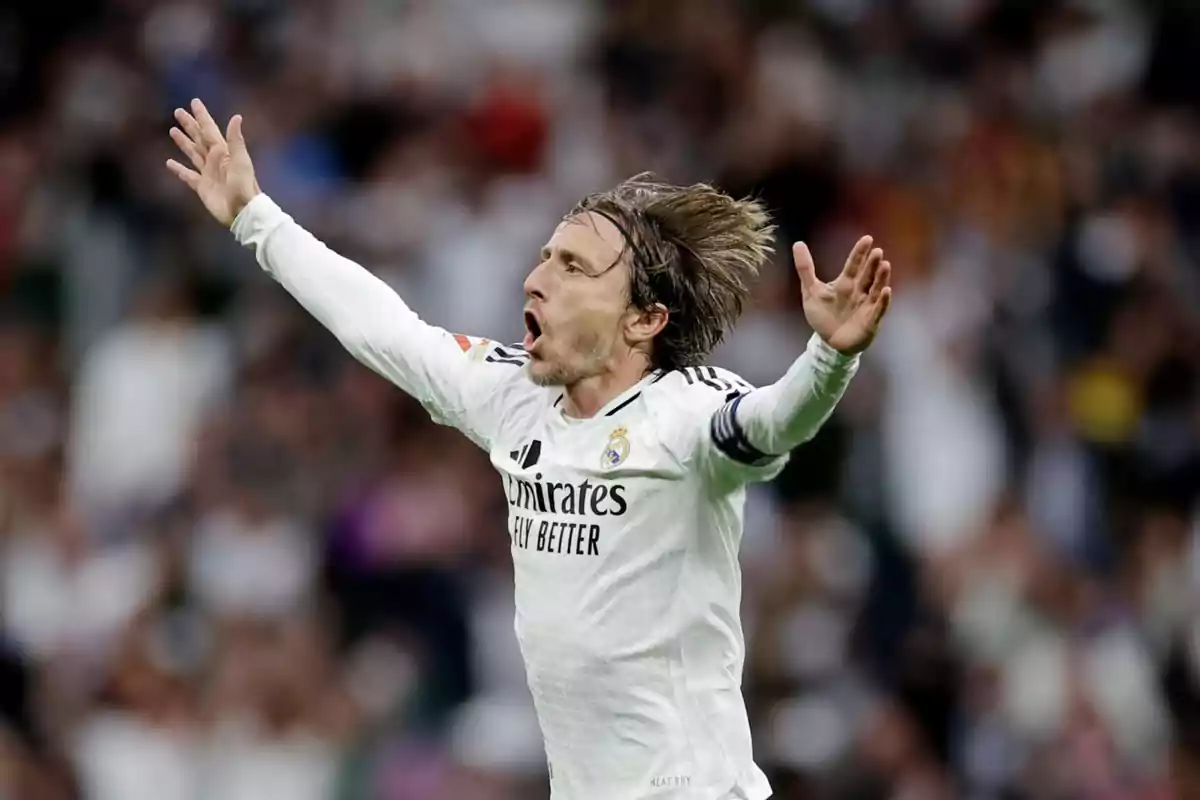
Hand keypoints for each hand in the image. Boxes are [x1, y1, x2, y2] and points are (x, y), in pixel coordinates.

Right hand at [166, 98, 260, 226]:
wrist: (242, 211)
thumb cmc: (244, 186)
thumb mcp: (241, 161)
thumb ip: (236, 140)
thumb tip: (237, 116)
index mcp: (223, 152)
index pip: (209, 129)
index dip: (202, 116)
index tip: (194, 102)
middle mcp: (214, 160)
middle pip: (199, 138)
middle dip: (189, 125)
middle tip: (178, 111)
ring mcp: (207, 173)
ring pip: (193, 153)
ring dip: (183, 142)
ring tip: (172, 131)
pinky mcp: (202, 187)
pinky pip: (188, 175)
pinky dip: (179, 169)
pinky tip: (169, 163)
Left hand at [793, 236, 891, 355]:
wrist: (829, 343)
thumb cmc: (823, 316)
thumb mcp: (811, 292)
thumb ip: (805, 269)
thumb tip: (797, 244)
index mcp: (846, 283)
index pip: (854, 265)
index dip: (860, 253)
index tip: (867, 239)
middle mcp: (859, 292)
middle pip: (867, 275)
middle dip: (872, 264)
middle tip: (877, 251)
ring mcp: (866, 305)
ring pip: (876, 289)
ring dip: (881, 278)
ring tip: (885, 265)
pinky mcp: (870, 321)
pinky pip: (878, 310)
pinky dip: (883, 301)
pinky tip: (887, 291)